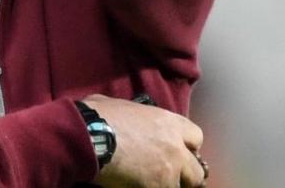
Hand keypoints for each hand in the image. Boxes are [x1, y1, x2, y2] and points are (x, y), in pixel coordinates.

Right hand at [81, 94, 206, 187]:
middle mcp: (175, 148)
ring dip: (167, 184)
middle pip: (196, 172)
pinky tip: (136, 186)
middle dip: (185, 174)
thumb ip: (134, 114)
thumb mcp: (119, 105)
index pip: (196, 137)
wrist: (88, 137)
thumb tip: (125, 115)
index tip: (176, 150)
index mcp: (169, 123)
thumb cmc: (98, 116)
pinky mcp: (155, 187)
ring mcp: (167, 171)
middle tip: (168, 175)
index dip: (185, 146)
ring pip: (179, 187)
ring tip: (150, 182)